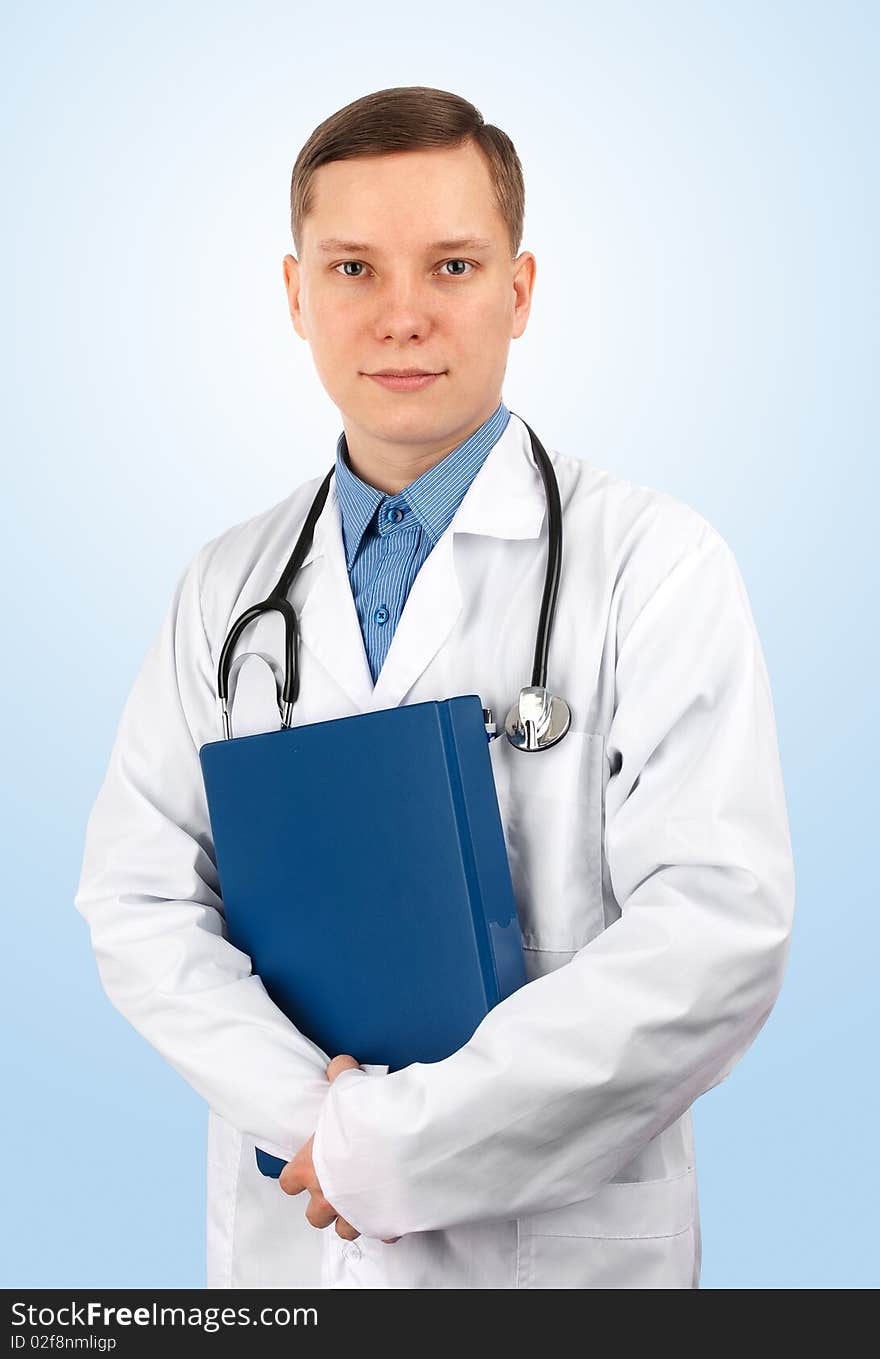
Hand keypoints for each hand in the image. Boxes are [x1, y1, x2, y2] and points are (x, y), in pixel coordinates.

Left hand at [278, 1054, 400, 1243]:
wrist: (403, 1144)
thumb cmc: (367, 1121)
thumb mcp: (347, 1088)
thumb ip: (339, 1076)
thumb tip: (339, 1065)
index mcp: (311, 1168)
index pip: (288, 1182)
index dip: (297, 1175)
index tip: (308, 1167)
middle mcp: (327, 1197)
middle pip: (313, 1215)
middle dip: (324, 1203)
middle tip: (339, 1185)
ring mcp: (355, 1215)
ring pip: (345, 1231)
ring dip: (353, 1217)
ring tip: (364, 1200)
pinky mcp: (384, 1225)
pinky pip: (383, 1232)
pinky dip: (387, 1223)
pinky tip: (394, 1206)